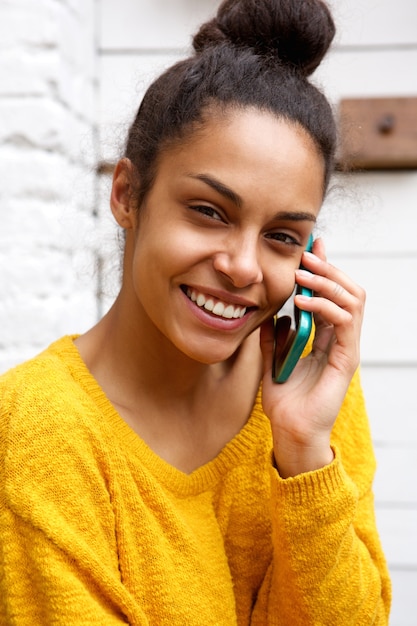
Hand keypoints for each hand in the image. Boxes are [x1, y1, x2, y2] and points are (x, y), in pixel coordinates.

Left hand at [260, 238, 365, 477]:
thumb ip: (272, 338)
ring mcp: (346, 348)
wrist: (290, 431)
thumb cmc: (285, 400)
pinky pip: (345, 322)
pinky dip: (324, 306)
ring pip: (353, 300)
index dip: (324, 269)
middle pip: (348, 291)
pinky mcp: (346, 359)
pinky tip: (301, 302)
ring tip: (302, 274)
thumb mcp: (272, 360)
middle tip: (306, 254)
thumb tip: (271, 315)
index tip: (310, 248)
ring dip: (327, 282)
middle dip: (328, 268)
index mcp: (326, 337)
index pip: (332, 295)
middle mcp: (340, 339)